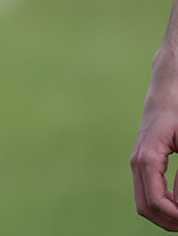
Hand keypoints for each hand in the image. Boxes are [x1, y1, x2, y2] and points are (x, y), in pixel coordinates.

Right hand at [133, 89, 177, 228]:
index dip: (176, 217)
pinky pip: (148, 191)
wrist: (168, 90)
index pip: (155, 201)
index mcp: (147, 158)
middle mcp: (137, 162)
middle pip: (145, 207)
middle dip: (169, 222)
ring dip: (166, 215)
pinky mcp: (144, 162)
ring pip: (145, 202)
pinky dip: (164, 204)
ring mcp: (138, 162)